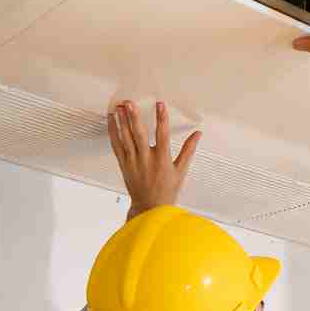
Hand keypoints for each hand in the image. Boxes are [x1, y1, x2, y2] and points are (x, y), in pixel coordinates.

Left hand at [107, 100, 200, 215]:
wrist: (149, 207)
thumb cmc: (166, 191)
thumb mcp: (181, 170)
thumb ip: (188, 150)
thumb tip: (197, 134)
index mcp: (162, 160)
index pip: (163, 135)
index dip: (161, 118)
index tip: (160, 105)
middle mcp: (146, 159)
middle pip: (139, 134)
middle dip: (134, 117)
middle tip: (130, 103)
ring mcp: (133, 162)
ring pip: (125, 138)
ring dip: (121, 121)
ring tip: (119, 107)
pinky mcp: (123, 164)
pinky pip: (116, 145)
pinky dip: (113, 132)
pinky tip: (112, 121)